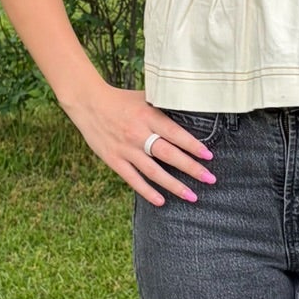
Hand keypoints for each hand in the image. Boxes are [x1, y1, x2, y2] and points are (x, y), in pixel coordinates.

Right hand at [63, 85, 215, 206]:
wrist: (88, 103)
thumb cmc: (122, 100)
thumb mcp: (145, 97)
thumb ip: (164, 106)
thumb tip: (190, 110)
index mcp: (148, 115)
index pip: (175, 133)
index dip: (193, 145)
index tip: (208, 156)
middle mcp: (138, 133)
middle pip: (168, 154)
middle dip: (191, 168)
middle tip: (210, 179)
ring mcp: (126, 149)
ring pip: (153, 171)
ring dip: (174, 185)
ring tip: (192, 196)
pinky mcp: (113, 159)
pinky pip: (133, 179)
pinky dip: (147, 191)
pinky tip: (161, 201)